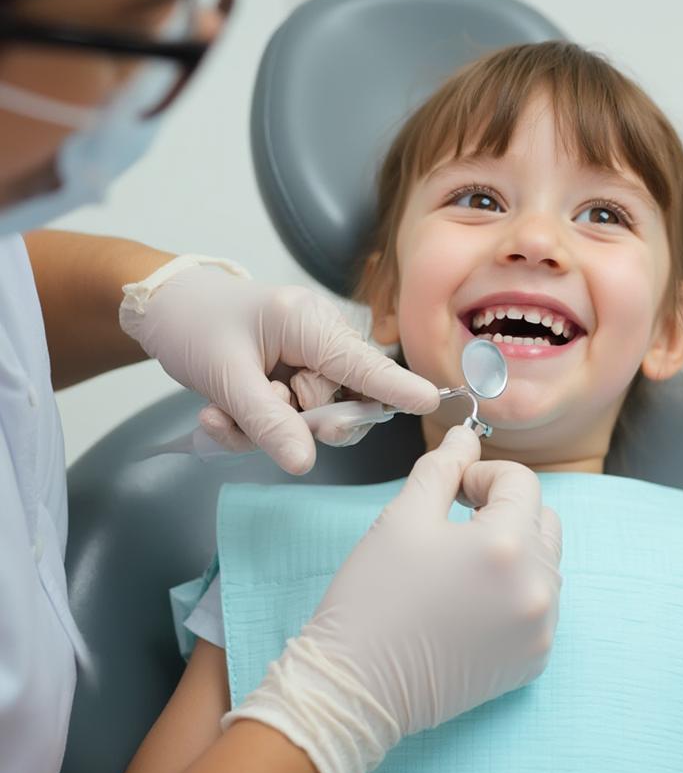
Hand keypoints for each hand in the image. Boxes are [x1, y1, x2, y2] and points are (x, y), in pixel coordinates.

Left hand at [119, 265, 438, 473]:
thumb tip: (305, 463)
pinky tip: (220, 413)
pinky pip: (291, 417)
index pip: (363, 365)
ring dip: (270, 426)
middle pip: (343, 401)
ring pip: (315, 415)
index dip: (396, 388)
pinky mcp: (291, 376)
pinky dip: (257, 424)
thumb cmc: (192, 326)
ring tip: (224, 411)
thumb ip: (268, 423)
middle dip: (303, 422)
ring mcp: (306, 358)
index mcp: (309, 324)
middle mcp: (318, 338)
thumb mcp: (225, 379)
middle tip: (259, 417)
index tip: (431, 402)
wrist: (160, 309)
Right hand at [223, 426, 562, 772]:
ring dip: (514, 551)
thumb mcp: (404, 516)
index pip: (523, 482)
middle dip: (505, 510)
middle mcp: (536, 587)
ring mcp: (540, 629)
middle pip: (543, 520)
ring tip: (463, 565)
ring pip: (545, 563)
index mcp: (508, 545)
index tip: (453, 490)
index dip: (484, 474)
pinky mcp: (532, 660)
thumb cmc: (373, 597)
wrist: (355, 686)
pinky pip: (540, 606)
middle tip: (457, 523)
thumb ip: (443, 467)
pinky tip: (471, 601)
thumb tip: (466, 437)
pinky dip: (516, 593)